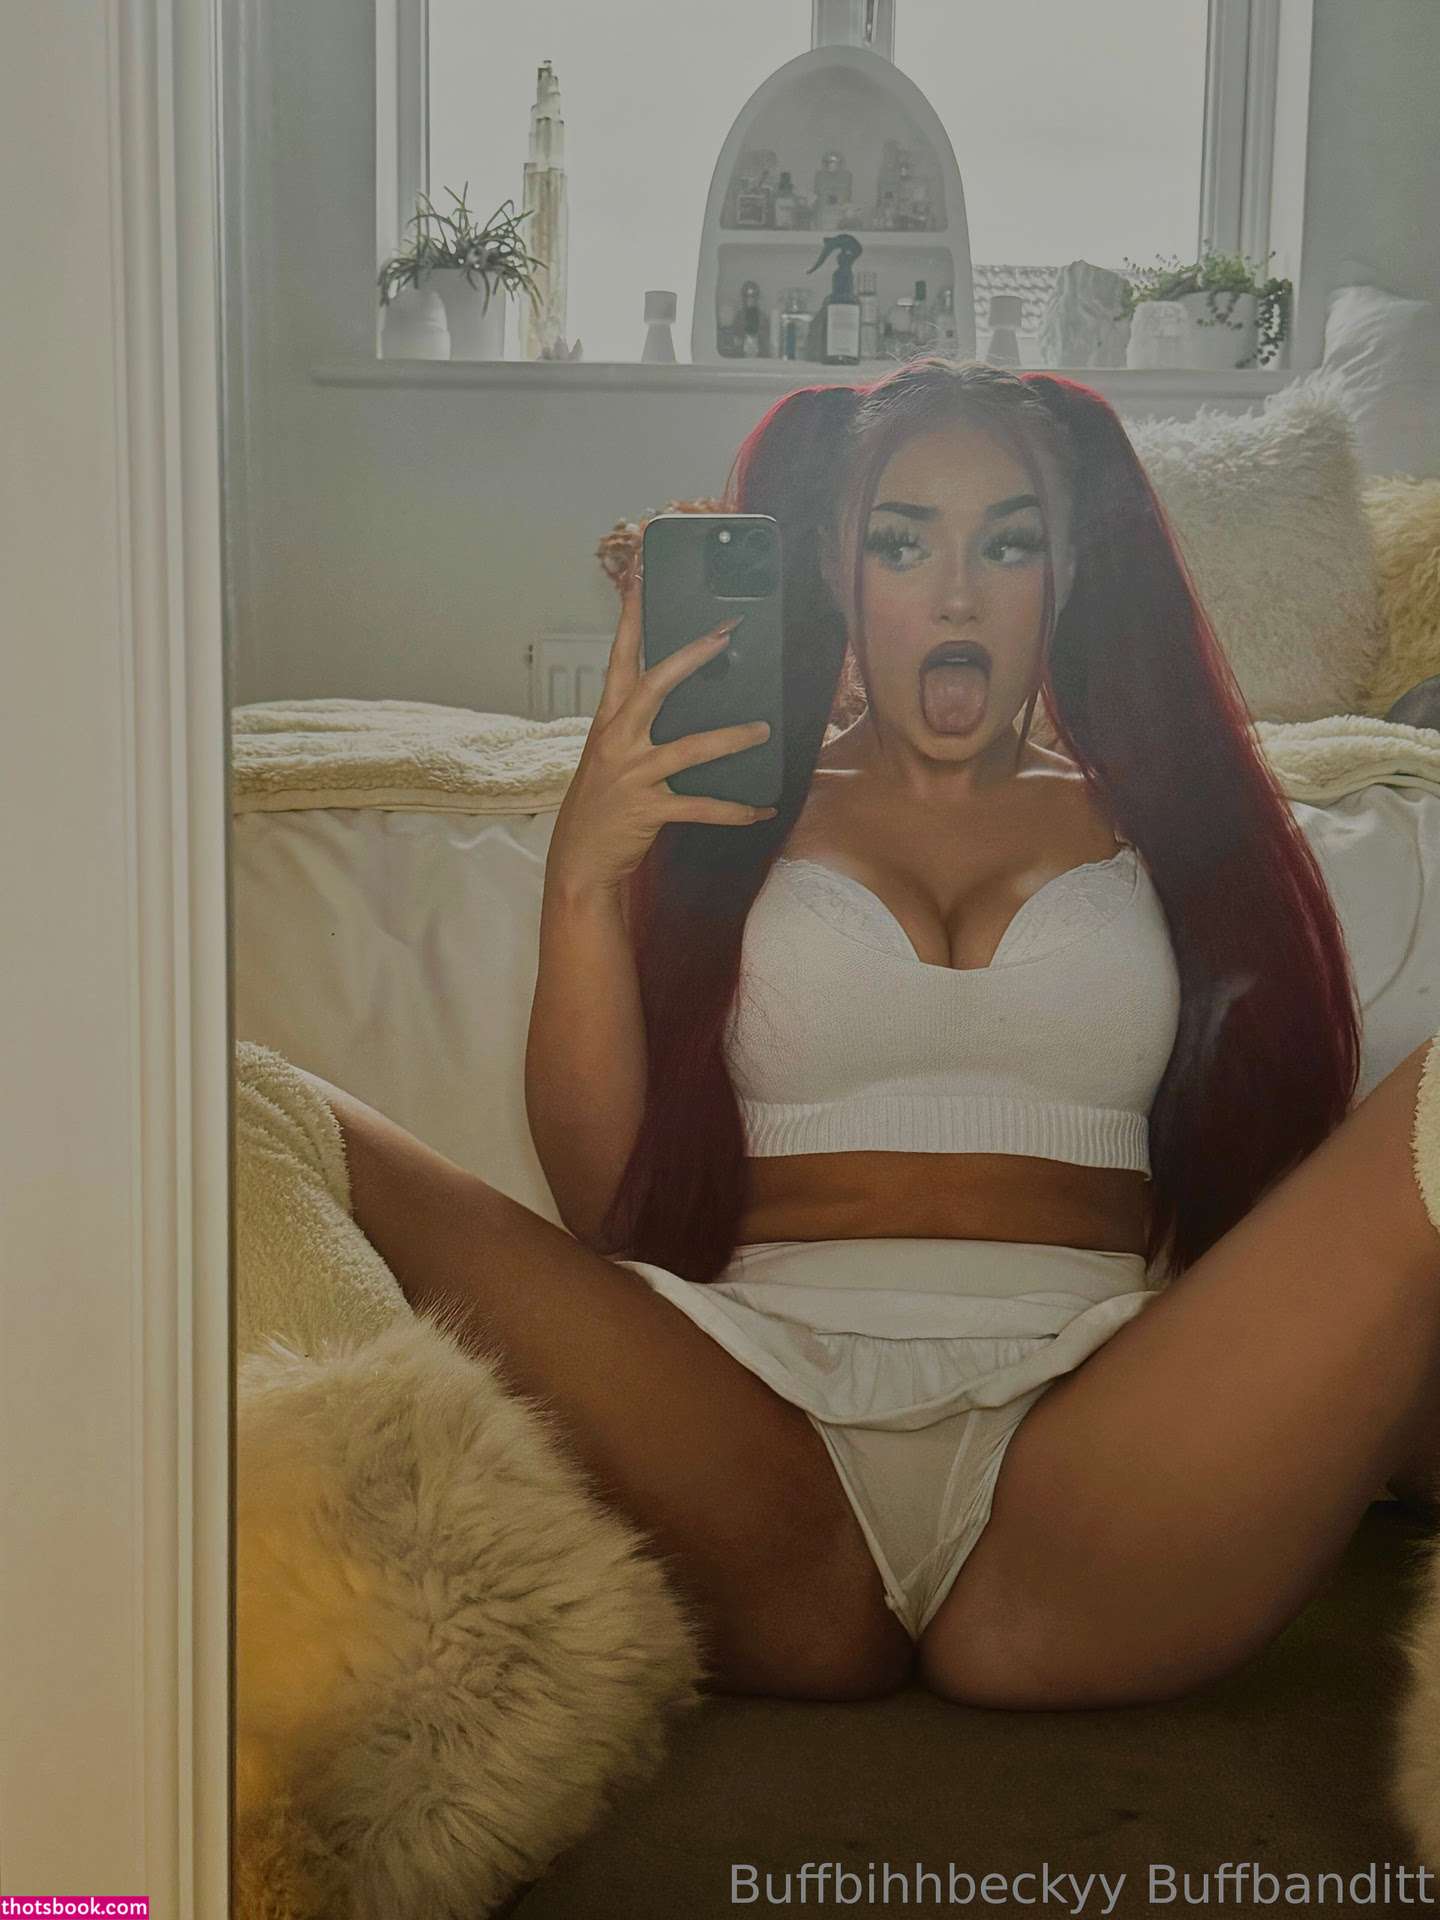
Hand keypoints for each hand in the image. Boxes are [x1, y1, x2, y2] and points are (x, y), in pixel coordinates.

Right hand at [546, 564, 776, 899]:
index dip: (631, 616)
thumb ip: (637, 724)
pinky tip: (762, 808)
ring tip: (763, 729)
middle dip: (691, 656)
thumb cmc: (601, 802)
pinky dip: (736, 810)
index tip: (641, 576)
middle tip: (726, 633)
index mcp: (608, 720)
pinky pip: (701, 807)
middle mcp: (618, 740)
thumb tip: (682, 696)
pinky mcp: (649, 809)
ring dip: (731, 737)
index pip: (620, 657)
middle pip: (655, 685)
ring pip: (689, 747)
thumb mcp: (609, 753)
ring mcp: (633, 774)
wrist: (579, 859)